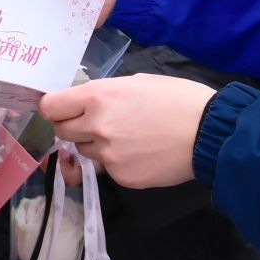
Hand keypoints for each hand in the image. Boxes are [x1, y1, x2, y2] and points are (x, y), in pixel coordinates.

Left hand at [37, 74, 211, 188]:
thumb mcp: (137, 82)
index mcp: (98, 96)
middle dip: (73, 126)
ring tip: (127, 136)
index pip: (51, 107)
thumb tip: (86, 104)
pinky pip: (107, 168)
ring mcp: (108, 155)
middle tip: (95, 122)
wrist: (208, 133)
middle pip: (62, 131)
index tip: (62, 109)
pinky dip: (118, 161)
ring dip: (96, 144)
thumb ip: (105, 94)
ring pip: (85, 150)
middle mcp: (96, 126)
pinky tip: (140, 152)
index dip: (54, 108)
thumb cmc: (177, 99)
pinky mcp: (121, 177)